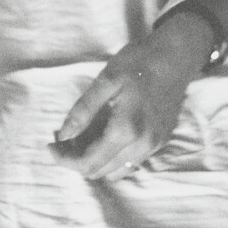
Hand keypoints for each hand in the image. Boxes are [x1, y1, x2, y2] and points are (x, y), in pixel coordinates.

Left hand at [52, 10, 215, 181]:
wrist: (177, 56)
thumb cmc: (139, 62)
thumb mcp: (106, 80)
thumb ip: (83, 110)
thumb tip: (63, 136)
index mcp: (126, 130)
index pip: (89, 162)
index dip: (65, 160)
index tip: (50, 147)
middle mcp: (142, 145)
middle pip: (100, 171)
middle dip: (77, 161)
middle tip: (63, 141)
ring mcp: (153, 146)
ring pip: (116, 172)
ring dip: (95, 162)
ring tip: (81, 140)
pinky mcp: (160, 142)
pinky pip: (130, 163)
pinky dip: (112, 158)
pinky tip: (103, 138)